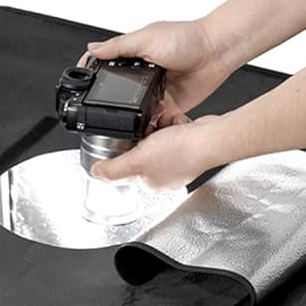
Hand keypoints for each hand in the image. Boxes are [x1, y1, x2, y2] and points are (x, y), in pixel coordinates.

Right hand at [79, 20, 233, 128]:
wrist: (215, 52)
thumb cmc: (187, 38)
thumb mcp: (146, 38)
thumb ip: (119, 46)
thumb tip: (93, 49)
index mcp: (134, 58)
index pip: (107, 70)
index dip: (94, 80)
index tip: (82, 88)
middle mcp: (143, 77)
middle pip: (119, 96)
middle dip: (112, 106)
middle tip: (104, 113)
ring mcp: (155, 93)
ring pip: (136, 112)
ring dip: (132, 118)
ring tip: (126, 123)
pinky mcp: (168, 107)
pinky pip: (155, 122)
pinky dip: (151, 126)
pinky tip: (147, 126)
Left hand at [91, 115, 224, 191]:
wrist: (209, 139)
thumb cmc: (181, 153)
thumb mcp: (137, 161)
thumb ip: (113, 169)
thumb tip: (95, 172)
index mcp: (151, 184)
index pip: (129, 166)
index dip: (127, 148)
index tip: (131, 138)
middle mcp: (165, 175)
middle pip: (143, 148)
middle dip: (144, 134)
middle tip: (150, 128)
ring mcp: (178, 160)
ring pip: (158, 136)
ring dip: (158, 125)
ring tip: (164, 124)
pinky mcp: (189, 145)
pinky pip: (173, 128)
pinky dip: (173, 121)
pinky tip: (175, 121)